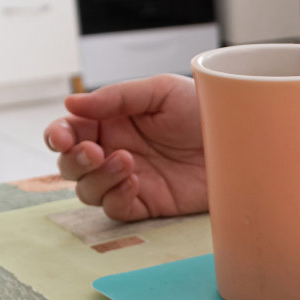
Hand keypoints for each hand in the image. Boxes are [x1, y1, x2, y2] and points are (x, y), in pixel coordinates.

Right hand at [43, 74, 207, 221]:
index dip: (58, 135)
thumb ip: (116, 97)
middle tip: (95, 151)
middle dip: (74, 160)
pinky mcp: (148, 204)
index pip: (69, 131)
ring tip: (126, 161)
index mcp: (111, 121)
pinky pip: (115, 209)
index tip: (63, 137)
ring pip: (87, 190)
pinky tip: (134, 181)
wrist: (242, 141)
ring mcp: (129, 179)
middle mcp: (114, 151)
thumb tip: (71, 103)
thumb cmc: (205, 109)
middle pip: (70, 165)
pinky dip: (116, 197)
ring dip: (97, 178)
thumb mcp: (161, 91)